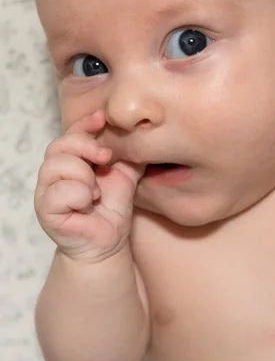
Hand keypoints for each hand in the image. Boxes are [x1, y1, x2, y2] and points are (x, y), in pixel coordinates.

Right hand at [34, 111, 143, 261]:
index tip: (103, 118)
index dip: (86, 123)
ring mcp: (46, 190)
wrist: (108, 242)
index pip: (71, 132)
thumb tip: (143, 131)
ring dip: (84, 176)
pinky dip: (80, 195)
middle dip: (86, 147)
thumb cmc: (112, 208)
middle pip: (60, 144)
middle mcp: (53, 172)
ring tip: (96, 192)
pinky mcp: (45, 209)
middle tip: (106, 159)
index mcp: (71, 160)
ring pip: (58, 165)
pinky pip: (60, 191)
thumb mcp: (125, 174)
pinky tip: (88, 204)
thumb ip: (129, 153)